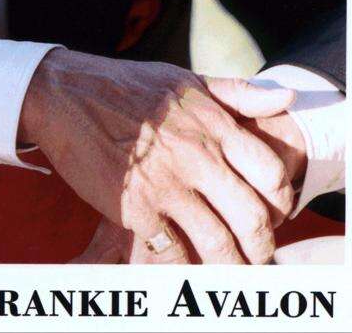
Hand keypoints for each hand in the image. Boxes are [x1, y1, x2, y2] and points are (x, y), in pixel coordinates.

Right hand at [19, 49, 296, 263]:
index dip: (279, 202)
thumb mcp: (184, 80)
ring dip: (228, 266)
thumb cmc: (126, 86)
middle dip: (260, 247)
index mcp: (214, 124)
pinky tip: (182, 264)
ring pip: (218, 243)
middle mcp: (197, 155)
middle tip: (255, 256)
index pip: (270, 174)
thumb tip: (286, 98)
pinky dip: (184, 268)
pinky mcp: (136, 209)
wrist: (65, 94)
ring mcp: (167, 184)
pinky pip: (174, 254)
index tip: (270, 214)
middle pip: (252, 218)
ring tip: (225, 271)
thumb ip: (236, 93)